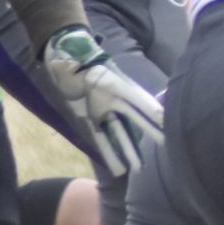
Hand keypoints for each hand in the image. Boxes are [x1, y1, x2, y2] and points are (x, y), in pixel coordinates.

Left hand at [41, 26, 164, 177]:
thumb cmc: (70, 55)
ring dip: (128, 150)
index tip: (163, 118)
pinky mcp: (92, 118)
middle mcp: (113, 98)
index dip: (148, 106)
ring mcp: (104, 110)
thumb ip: (66, 64)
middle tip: (164, 143)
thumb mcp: (68, 59)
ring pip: (120, 133)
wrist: (66, 59)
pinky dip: (109, 152)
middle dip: (149, 130)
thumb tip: (58, 64)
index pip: (133, 95)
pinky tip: (116, 168)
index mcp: (112, 82)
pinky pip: (102, 138)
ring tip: (138, 168)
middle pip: (134, 117)